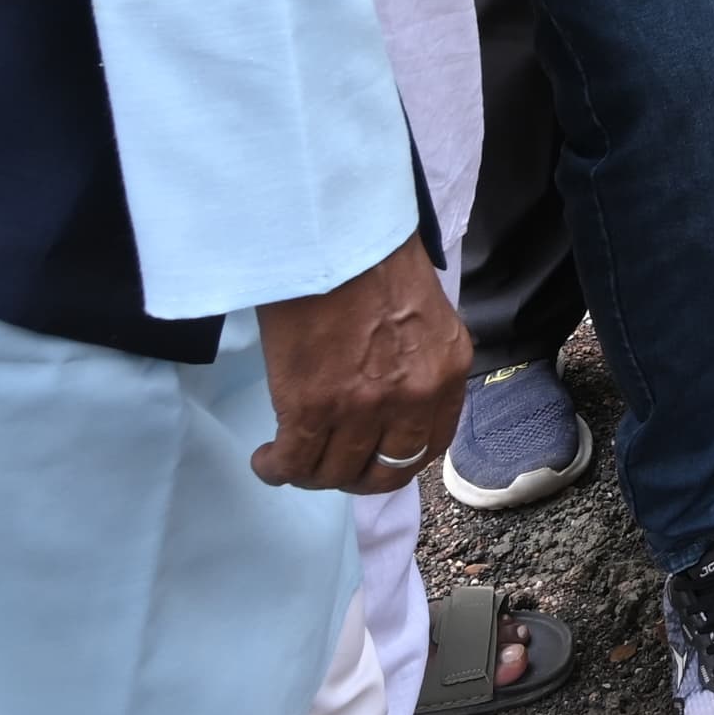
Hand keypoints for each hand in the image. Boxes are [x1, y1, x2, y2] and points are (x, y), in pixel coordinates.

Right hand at [252, 232, 467, 492]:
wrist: (336, 237)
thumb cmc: (375, 262)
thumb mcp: (425, 317)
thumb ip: (419, 363)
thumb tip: (393, 399)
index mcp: (447, 372)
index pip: (431, 445)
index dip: (396, 461)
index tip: (372, 459)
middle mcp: (413, 397)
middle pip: (384, 472)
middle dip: (354, 477)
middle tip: (329, 465)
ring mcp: (363, 408)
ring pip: (335, 473)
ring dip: (309, 474)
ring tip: (290, 459)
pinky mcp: (313, 408)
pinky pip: (294, 463)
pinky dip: (276, 469)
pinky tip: (267, 459)